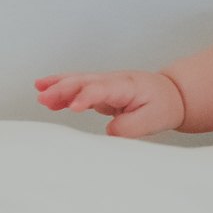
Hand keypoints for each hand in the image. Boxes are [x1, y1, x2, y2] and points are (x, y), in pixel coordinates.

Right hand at [35, 70, 184, 137]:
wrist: (172, 95)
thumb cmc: (163, 106)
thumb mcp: (153, 120)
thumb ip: (130, 127)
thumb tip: (109, 131)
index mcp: (127, 86)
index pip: (103, 89)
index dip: (87, 97)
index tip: (73, 107)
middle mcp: (113, 81)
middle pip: (85, 82)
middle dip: (64, 89)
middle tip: (44, 98)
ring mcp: (105, 84)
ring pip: (78, 81)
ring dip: (58, 86)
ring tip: (40, 92)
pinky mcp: (100, 90)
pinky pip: (78, 88)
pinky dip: (62, 89)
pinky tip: (45, 93)